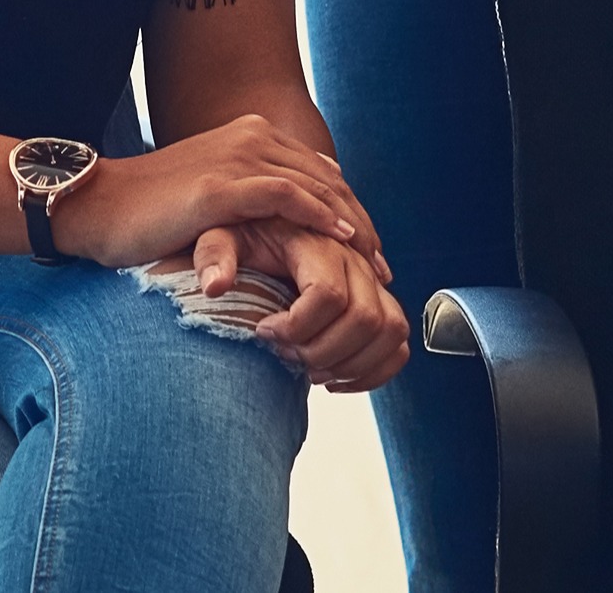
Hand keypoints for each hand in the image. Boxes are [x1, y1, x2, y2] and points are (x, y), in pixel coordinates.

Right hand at [46, 117, 370, 269]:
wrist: (98, 208)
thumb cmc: (151, 213)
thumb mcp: (214, 199)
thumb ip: (254, 201)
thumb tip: (292, 221)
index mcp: (250, 136)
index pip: (318, 171)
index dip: (348, 209)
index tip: (370, 248)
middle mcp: (249, 138)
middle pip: (325, 178)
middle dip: (357, 220)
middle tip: (381, 261)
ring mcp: (235, 158)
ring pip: (313, 185)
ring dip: (348, 223)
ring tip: (370, 257)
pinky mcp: (220, 186)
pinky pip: (283, 196)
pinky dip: (316, 216)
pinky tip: (337, 238)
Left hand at [188, 217, 410, 390]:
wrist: (263, 237)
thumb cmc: (243, 235)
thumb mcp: (219, 235)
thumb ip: (214, 254)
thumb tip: (215, 286)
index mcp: (317, 241)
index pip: (329, 294)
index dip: (297, 326)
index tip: (265, 332)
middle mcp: (354, 260)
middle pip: (365, 318)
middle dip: (323, 350)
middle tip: (287, 354)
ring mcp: (372, 284)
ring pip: (390, 331)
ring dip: (351, 363)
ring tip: (310, 367)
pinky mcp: (380, 306)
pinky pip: (399, 345)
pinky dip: (373, 371)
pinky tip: (334, 377)